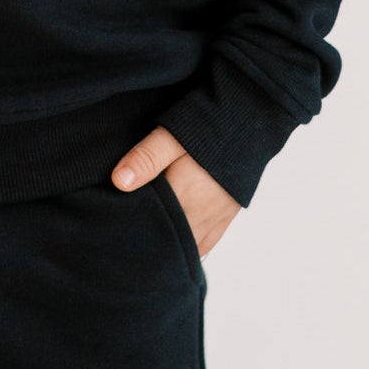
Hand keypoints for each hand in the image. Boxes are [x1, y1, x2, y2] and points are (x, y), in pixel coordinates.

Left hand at [110, 126, 240, 256]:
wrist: (252, 121)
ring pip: (185, 245)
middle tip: (126, 230)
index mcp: (183, 196)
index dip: (131, 224)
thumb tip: (119, 181)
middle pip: (167, 239)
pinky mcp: (226, 216)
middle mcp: (200, 214)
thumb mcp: (172, 135)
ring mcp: (215, 218)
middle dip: (148, 236)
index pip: (150, 223)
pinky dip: (189, 247)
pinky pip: (204, 246)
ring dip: (168, 243)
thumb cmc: (211, 124)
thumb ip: (146, 158)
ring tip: (149, 235)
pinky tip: (176, 243)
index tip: (116, 221)